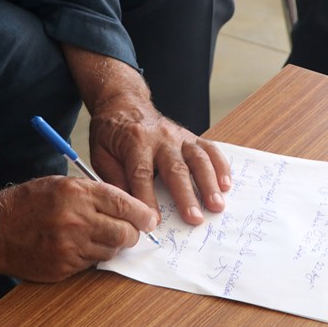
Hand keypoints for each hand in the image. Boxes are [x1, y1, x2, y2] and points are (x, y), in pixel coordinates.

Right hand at [0, 176, 156, 281]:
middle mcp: (76, 220)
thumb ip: (96, 193)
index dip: (142, 214)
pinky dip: (92, 256)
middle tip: (129, 231)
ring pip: (111, 251)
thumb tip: (129, 207)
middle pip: (124, 233)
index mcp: (77, 194)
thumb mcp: (63, 184)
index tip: (149, 219)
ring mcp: (70, 247)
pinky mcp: (63, 267)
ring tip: (97, 235)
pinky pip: (92, 264)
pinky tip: (79, 246)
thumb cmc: (29, 202)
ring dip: (112, 245)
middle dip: (132, 233)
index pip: (124, 204)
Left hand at [87, 99, 231, 226]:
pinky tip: (226, 184)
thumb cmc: (111, 133)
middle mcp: (160, 137)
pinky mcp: (191, 136)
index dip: (147, 199)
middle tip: (195, 219)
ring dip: (209, 183)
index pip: (141, 174)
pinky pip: (210, 149)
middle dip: (186, 196)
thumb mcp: (101, 155)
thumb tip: (128, 208)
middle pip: (175, 168)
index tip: (153, 223)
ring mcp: (179, 136)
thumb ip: (115, 180)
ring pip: (198, 159)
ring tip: (217, 205)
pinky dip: (221, 166)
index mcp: (134, 141)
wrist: (124, 103)